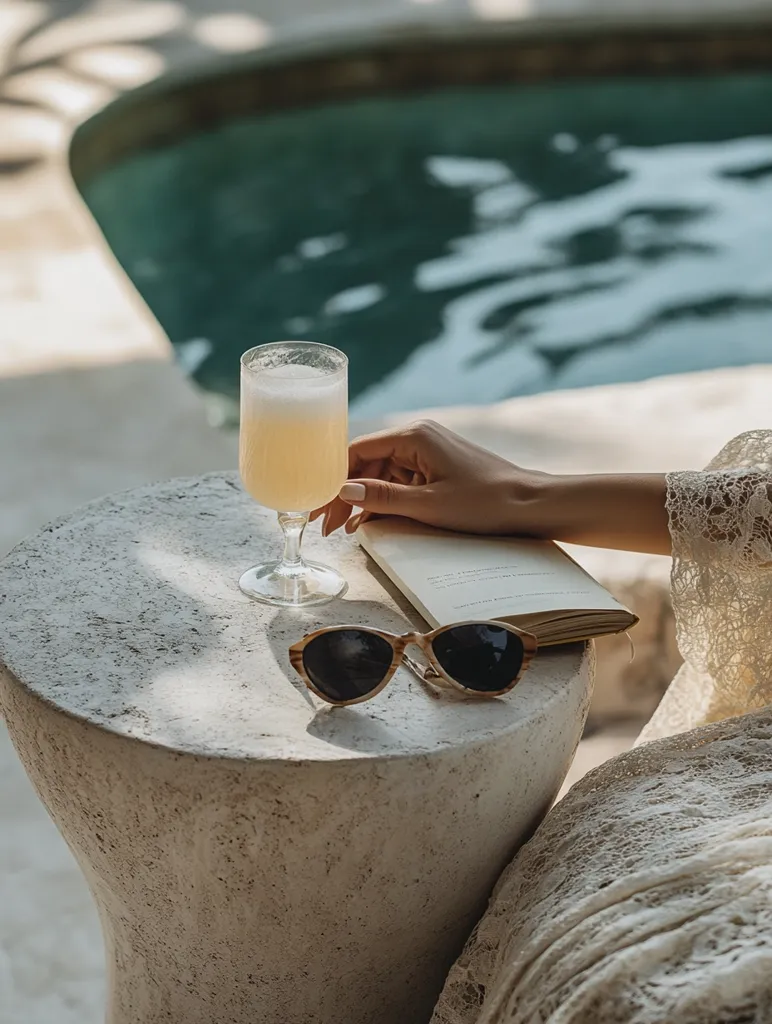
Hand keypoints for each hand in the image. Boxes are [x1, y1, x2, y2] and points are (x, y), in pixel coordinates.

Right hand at [312, 420, 549, 536]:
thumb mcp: (427, 504)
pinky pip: (401, 482)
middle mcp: (418, 437)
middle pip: (366, 464)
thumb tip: (342, 492)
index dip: (331, 480)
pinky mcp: (437, 468)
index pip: (356, 452)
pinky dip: (385, 501)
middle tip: (326, 526)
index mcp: (413, 436)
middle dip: (344, 495)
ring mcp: (428, 452)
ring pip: (381, 475)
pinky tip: (370, 523)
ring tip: (344, 530)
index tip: (315, 505)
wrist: (531, 505)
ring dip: (363, 501)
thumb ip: (381, 497)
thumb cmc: (485, 502)